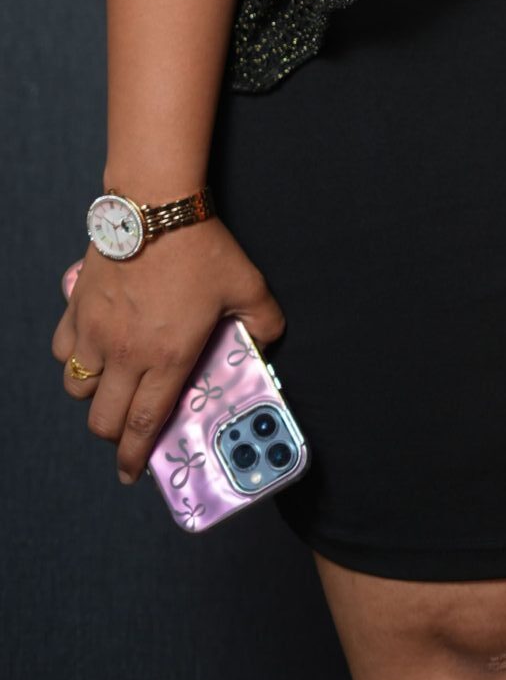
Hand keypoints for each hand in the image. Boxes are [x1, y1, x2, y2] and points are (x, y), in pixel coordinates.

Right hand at [51, 221, 284, 483]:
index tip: (131, 473)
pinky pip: (63, 350)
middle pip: (103, 420)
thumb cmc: (201, 247)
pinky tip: (91, 348)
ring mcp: (94, 332)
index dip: (134, 457)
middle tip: (126, 430)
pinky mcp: (76, 309)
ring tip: (112, 387)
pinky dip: (73, 358)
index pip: (143, 425)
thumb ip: (264, 320)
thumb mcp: (248, 285)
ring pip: (78, 388)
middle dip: (113, 435)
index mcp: (167, 357)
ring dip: (93, 396)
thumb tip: (269, 341)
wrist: (155, 206)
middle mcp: (125, 354)